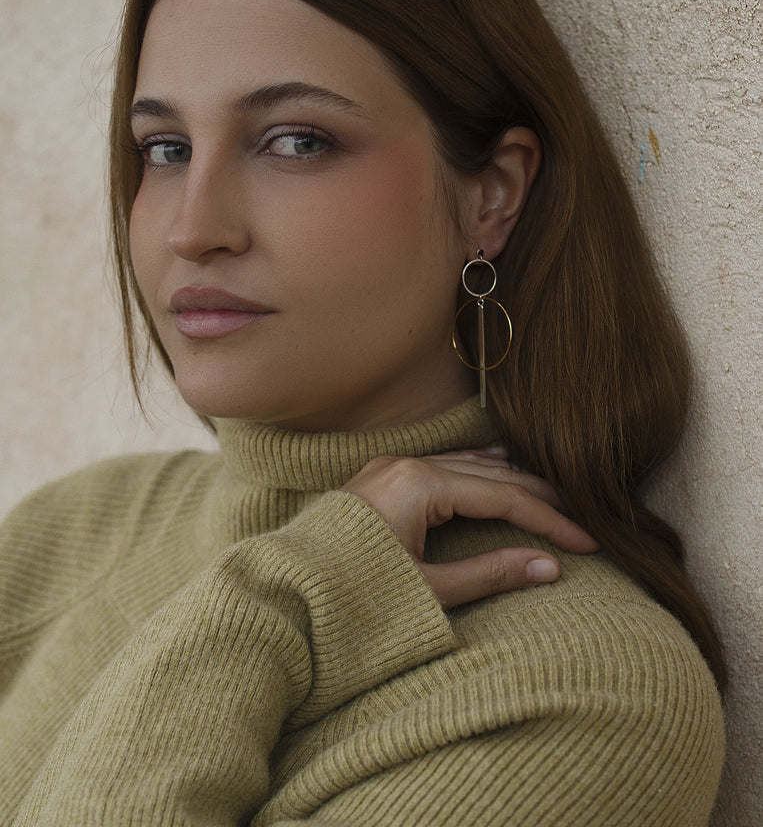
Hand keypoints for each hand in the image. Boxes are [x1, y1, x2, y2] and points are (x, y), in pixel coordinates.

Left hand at [343, 447, 598, 608]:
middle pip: (490, 473)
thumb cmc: (352, 593)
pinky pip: (441, 465)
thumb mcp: (427, 588)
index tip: (585, 542)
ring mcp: (391, 468)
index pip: (502, 497)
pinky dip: (474, 471)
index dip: (548, 519)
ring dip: (509, 481)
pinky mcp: (381, 478)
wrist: (284, 591)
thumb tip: (549, 567)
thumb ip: (489, 573)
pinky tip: (495, 466)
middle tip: (579, 518)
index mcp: (420, 485)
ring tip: (549, 495)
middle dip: (537, 497)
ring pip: (466, 465)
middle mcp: (407, 466)